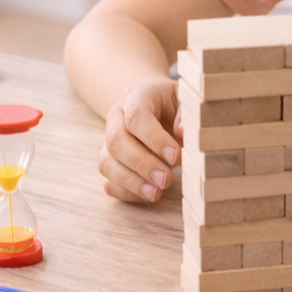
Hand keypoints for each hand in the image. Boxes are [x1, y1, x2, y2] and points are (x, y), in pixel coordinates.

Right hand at [97, 80, 180, 202]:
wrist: (157, 106)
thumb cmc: (174, 104)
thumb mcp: (184, 99)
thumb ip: (185, 112)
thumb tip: (181, 131)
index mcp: (136, 97)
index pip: (136, 117)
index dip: (154, 139)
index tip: (176, 157)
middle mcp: (116, 117)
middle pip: (116, 141)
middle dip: (142, 164)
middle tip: (166, 180)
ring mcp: (109, 140)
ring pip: (106, 162)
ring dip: (131, 182)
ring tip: (156, 194)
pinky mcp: (110, 161)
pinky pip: (108, 180)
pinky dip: (125, 191)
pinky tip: (147, 195)